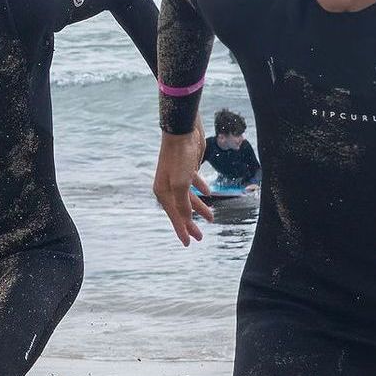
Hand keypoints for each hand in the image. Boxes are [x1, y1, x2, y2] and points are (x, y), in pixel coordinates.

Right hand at [152, 125, 212, 244]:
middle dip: (191, 223)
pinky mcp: (187, 168)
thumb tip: (186, 220)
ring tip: (211, 219)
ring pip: (190, 198)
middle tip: (200, 237)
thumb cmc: (178, 157)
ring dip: (200, 208)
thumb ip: (184, 203)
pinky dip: (201, 189)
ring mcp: (178, 177)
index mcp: (163, 191)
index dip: (182, 230)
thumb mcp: (181, 183)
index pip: (174, 216)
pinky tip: (209, 193)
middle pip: (181, 209)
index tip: (188, 244)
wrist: (182, 131)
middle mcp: (169, 186)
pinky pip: (194, 183)